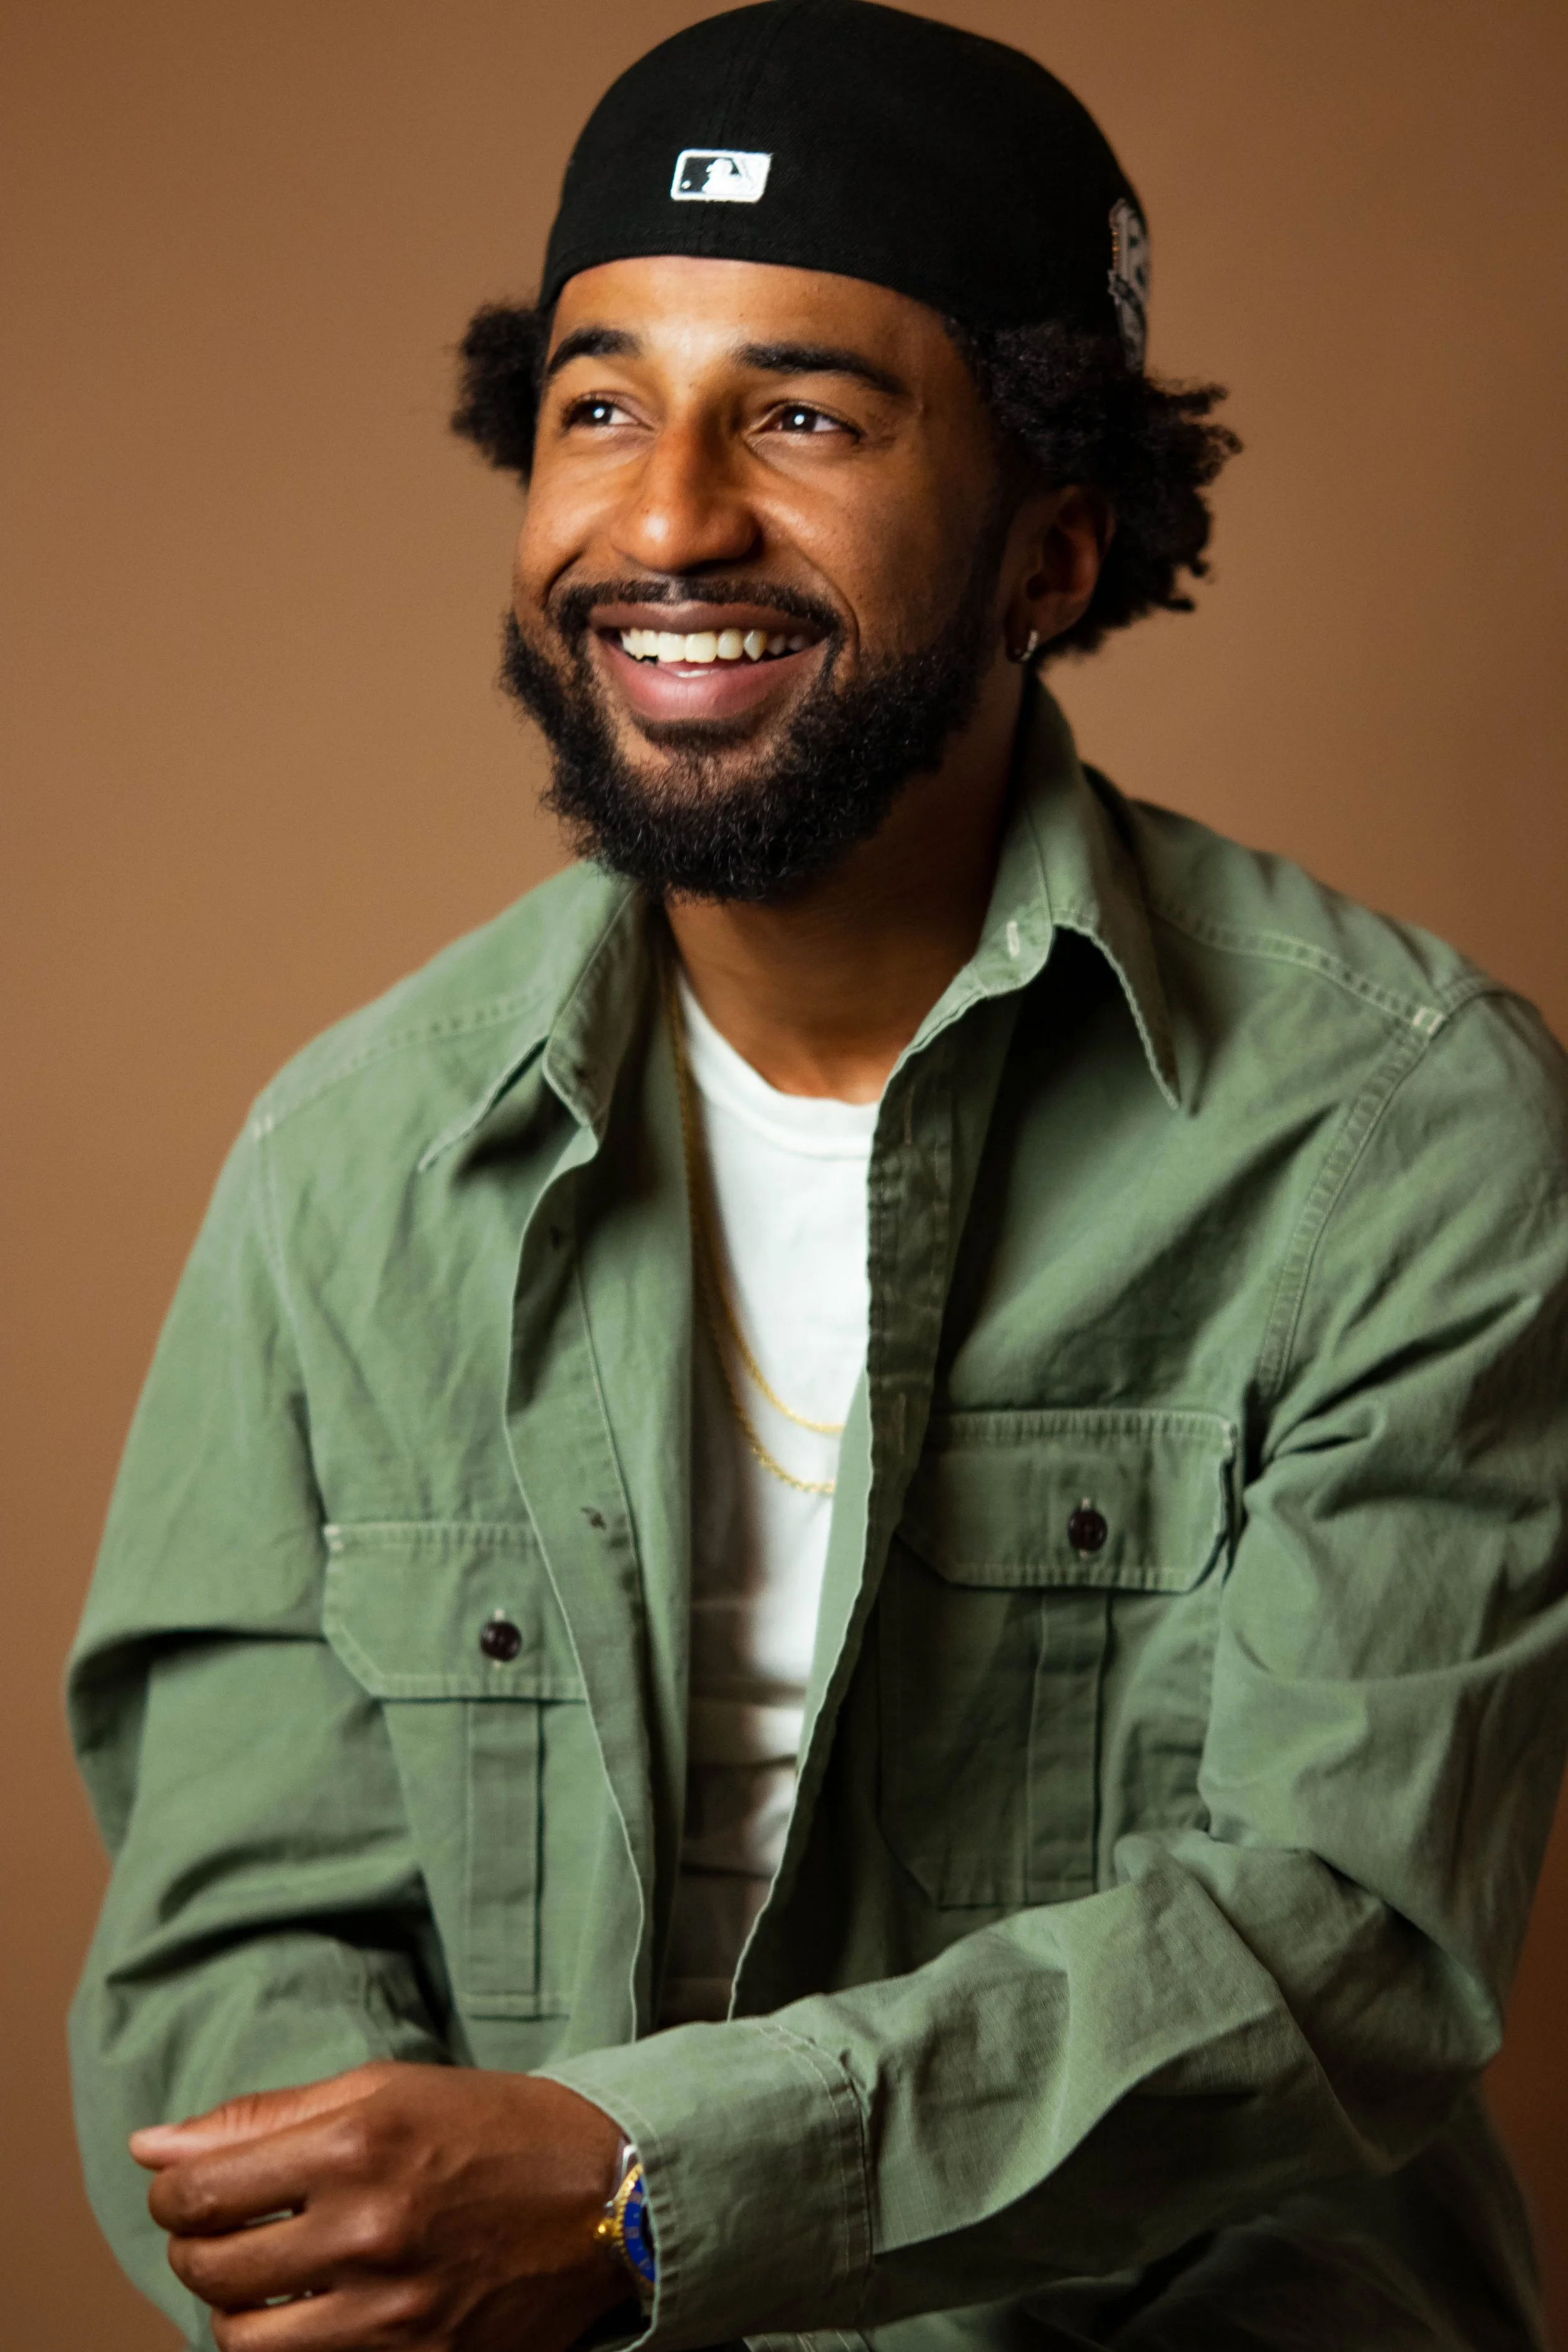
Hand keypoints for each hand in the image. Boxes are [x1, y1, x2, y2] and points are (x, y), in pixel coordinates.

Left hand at [129, 2061, 630, 2350]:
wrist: (607, 2194)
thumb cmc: (492, 2127)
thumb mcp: (384, 2090)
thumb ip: (264, 2118)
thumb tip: (151, 2145)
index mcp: (358, 2141)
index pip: (198, 2190)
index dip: (172, 2192)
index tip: (187, 2187)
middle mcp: (371, 2228)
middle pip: (210, 2268)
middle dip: (196, 2249)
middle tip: (227, 2231)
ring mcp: (395, 2311)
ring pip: (243, 2341)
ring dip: (237, 2310)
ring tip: (269, 2279)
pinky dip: (289, 2348)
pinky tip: (312, 2313)